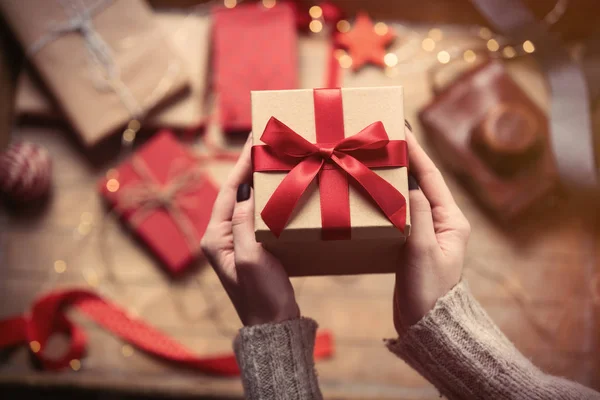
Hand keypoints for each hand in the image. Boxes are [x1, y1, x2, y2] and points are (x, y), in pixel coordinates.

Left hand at [201, 135, 299, 325]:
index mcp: (215, 237)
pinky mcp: (255, 247)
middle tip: (265, 145)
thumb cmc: (260, 294)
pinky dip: (269, 200)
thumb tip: (243, 190)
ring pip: (248, 203)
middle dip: (249, 170)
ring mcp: (238, 242)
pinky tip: (282, 190)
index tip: (253, 142)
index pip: (227, 192)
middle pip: (235, 194)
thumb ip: (244, 222)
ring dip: (260, 183)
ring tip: (274, 162)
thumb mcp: (249, 256)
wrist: (274, 324)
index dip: (240, 166)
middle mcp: (223, 237)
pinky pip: (259, 215)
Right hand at [393, 126, 470, 335]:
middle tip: (384, 139)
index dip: (416, 152)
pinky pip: (398, 213)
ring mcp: (426, 232)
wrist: (425, 325)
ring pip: (408, 196)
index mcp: (450, 220)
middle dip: (404, 160)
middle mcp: (440, 222)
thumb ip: (419, 215)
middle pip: (421, 182)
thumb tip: (413, 184)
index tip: (402, 130)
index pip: (432, 177)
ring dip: (393, 177)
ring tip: (375, 158)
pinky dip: (386, 199)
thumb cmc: (428, 291)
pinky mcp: (411, 243)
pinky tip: (372, 192)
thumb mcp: (423, 251)